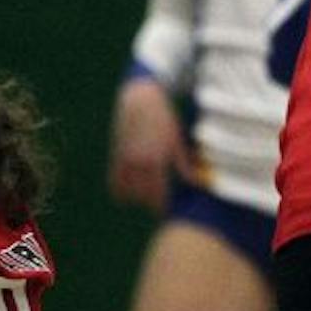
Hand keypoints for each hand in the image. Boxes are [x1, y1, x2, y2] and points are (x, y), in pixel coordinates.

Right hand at [108, 77, 195, 213]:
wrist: (140, 99)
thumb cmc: (163, 118)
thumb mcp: (176, 139)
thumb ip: (184, 162)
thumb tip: (196, 181)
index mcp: (157, 158)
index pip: (158, 193)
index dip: (161, 206)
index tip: (165, 211)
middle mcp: (139, 161)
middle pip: (142, 197)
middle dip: (150, 203)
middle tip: (157, 204)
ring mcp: (125, 159)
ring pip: (126, 193)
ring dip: (135, 198)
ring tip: (144, 197)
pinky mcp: (115, 155)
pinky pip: (114, 182)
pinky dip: (120, 191)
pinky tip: (129, 192)